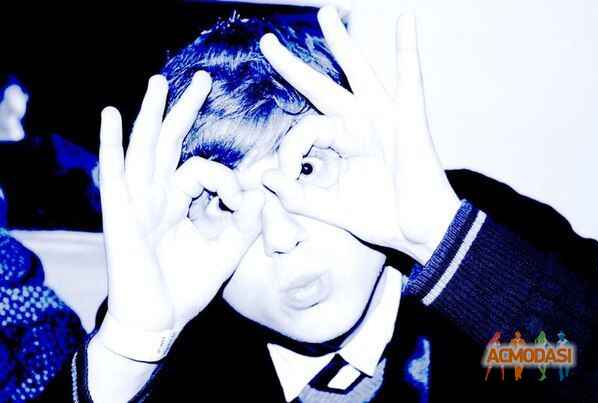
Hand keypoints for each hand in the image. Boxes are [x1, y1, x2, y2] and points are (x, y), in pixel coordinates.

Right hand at [99, 71, 263, 332]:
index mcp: (182, 203)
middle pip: (172, 143)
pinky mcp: (121, 214)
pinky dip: (111, 143)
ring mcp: (138, 202)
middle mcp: (159, 196)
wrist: (159, 321)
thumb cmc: (188, 287)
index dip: (228, 180)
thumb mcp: (228, 251)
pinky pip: (115, 173)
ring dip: (151, 114)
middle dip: (186, 109)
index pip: (206, 171)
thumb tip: (262, 192)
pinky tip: (110, 114)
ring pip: (144, 148)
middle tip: (202, 78)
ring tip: (159, 82)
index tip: (243, 202)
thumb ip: (247, 223)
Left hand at [259, 7, 459, 264]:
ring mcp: (383, 118)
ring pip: (358, 71)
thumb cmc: (382, 218)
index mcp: (340, 145)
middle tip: (266, 42)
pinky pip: (409, 79)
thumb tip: (265, 177)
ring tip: (327, 14)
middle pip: (320, 86)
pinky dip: (408, 50)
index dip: (287, 149)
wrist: (419, 232)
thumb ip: (297, 196)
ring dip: (342, 42)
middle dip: (293, 66)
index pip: (303, 129)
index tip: (282, 177)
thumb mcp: (331, 209)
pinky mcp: (408, 120)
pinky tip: (405, 21)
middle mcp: (358, 125)